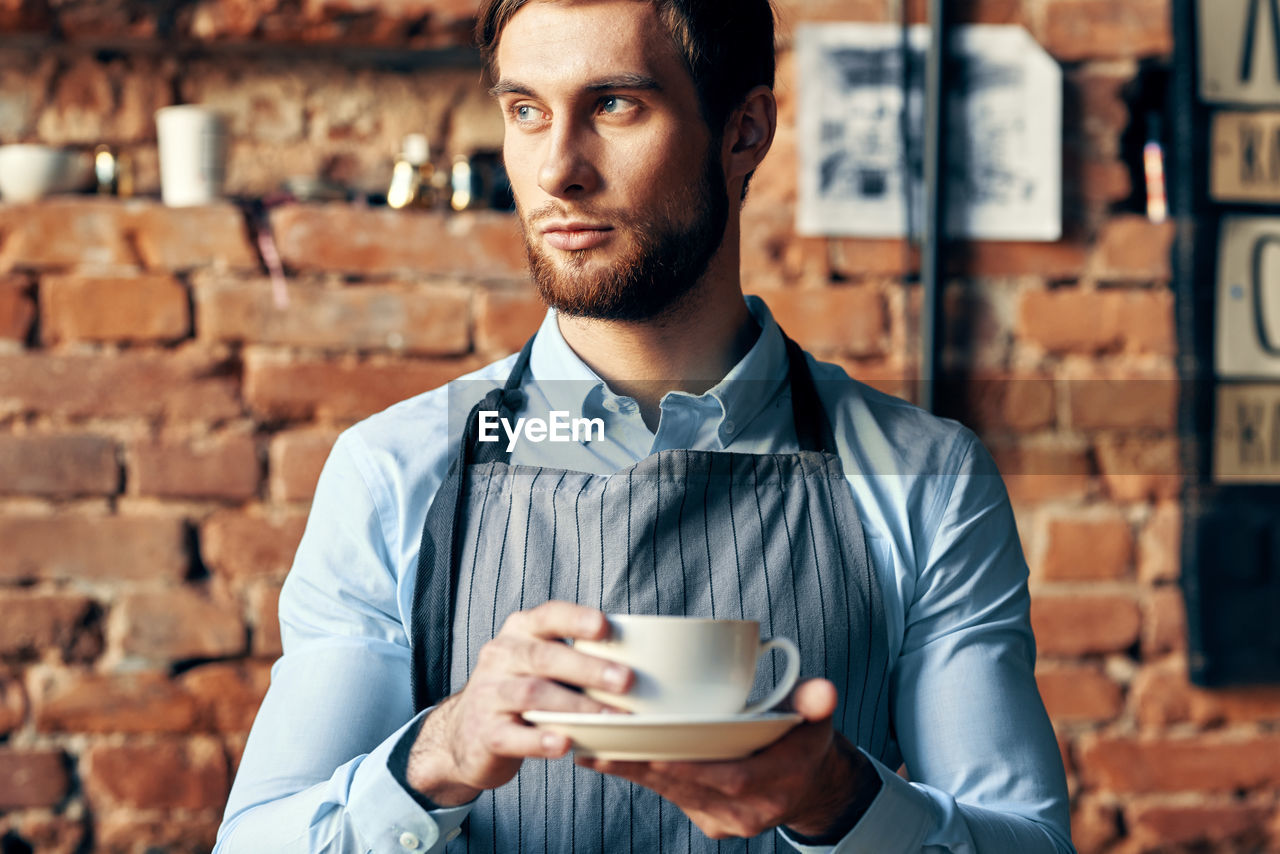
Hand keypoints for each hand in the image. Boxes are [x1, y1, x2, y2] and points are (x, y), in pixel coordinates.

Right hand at [405, 601, 632, 805]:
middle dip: (587, 668)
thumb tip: (639, 659)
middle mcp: (501, 656)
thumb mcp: (537, 663)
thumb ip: (573, 655)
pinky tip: (565, 742)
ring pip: (533, 695)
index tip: (605, 626)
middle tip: (626, 680)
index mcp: (520, 632)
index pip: (548, 616)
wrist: (463, 735)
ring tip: (609, 718)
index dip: (576, 619)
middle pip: (544, 657)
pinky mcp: (485, 733)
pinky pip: (514, 735)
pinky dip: (540, 739)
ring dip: (576, 706)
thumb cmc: (519, 691)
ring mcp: (489, 695)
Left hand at [576, 679, 882, 839]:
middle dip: (643, 768)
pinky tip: (605, 760)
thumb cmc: (804, 739)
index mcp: (777, 784)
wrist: (809, 785)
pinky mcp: (708, 820)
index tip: (651, 750)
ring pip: (672, 794)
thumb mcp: (817, 720)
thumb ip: (816, 703)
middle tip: (602, 746)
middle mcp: (748, 811)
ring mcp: (726, 820)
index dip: (688, 767)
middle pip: (688, 788)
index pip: (728, 778)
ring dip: (632, 774)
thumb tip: (824, 691)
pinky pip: (669, 797)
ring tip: (591, 750)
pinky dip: (639, 778)